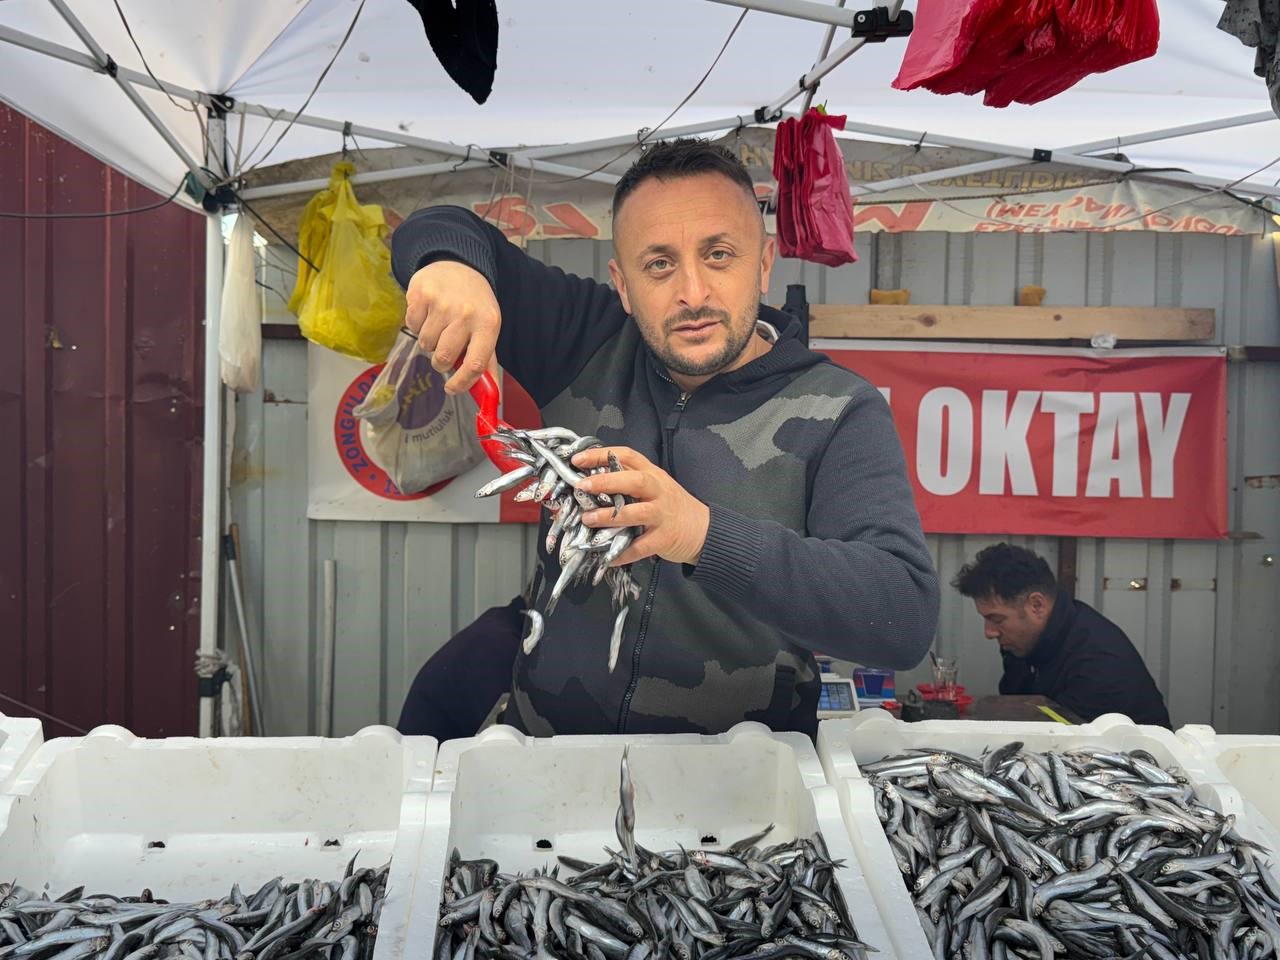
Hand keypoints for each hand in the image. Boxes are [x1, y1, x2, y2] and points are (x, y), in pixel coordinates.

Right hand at [404, 260, 500, 394]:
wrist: (458, 264)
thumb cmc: (474, 303)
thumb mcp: (487, 327)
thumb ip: (486, 360)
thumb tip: (489, 395)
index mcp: (488, 324)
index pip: (475, 364)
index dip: (461, 383)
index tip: (451, 388)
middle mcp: (466, 314)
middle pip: (444, 357)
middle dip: (441, 361)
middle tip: (444, 349)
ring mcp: (442, 303)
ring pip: (426, 344)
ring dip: (429, 340)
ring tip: (439, 324)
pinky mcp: (421, 294)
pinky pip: (412, 326)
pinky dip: (417, 324)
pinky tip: (428, 312)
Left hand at [571, 447, 710, 566]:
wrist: (703, 530)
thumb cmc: (671, 506)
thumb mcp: (655, 486)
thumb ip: (628, 481)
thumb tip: (590, 483)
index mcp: (653, 475)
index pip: (628, 456)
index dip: (602, 455)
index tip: (578, 460)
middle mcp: (658, 492)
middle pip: (635, 481)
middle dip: (607, 482)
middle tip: (582, 486)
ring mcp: (662, 515)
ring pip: (636, 513)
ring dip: (610, 516)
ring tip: (588, 519)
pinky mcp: (664, 539)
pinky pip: (641, 546)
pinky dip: (623, 553)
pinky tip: (606, 558)